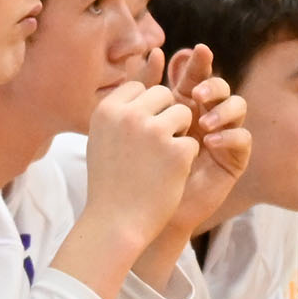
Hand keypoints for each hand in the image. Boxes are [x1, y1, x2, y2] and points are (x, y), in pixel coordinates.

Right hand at [80, 80, 197, 243]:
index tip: (136, 136)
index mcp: (106, 109)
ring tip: (159, 160)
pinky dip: (184, 159)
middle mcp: (128, 115)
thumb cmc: (109, 181)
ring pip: (184, 113)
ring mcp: (153, 131)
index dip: (144, 110)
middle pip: (164, 95)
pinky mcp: (177, 151)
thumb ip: (120, 109)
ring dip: (178, 134)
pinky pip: (192, 142)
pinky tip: (167, 176)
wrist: (115, 223)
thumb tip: (143, 75)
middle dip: (165, 117)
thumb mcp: (104, 137)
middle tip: (152, 148)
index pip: (138, 88)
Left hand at [156, 45, 250, 237]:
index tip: (196, 50)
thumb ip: (144, 87)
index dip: (199, 62)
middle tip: (196, 94)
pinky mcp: (233, 159)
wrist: (143, 208)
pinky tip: (212, 141)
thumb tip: (154, 50)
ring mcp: (222, 135)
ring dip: (223, 109)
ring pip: (238, 107)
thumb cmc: (140, 166)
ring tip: (203, 123)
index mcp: (184, 103)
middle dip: (212, 85)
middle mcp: (206, 115)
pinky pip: (243, 139)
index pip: (196, 75)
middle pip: (220, 87)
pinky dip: (230, 135)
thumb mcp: (140, 123)